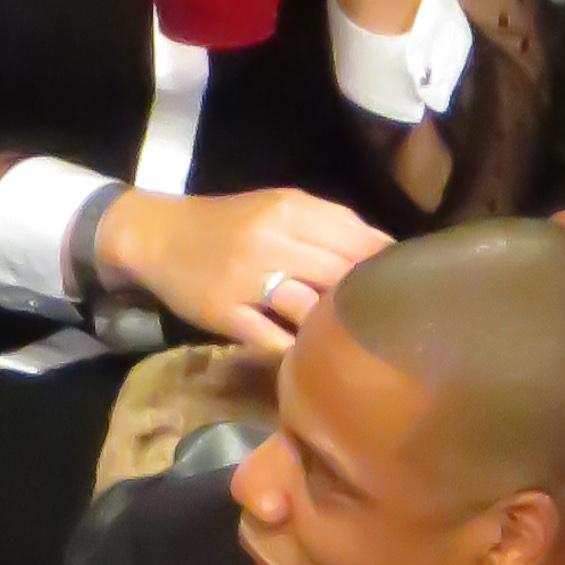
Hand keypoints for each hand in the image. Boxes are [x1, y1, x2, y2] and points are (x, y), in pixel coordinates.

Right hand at [95, 184, 391, 350]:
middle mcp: (272, 239)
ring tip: (351, 342)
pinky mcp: (226, 313)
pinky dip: (296, 350)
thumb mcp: (277, 208)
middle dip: (366, 299)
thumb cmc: (228, 225)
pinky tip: (311, 356)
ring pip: (309, 307)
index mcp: (292, 209)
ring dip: (333, 327)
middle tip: (385, 323)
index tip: (404, 285)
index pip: (357, 238)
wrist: (159, 236)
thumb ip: (326, 225)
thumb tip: (384, 252)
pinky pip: (273, 339)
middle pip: (340, 274)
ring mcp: (247, 278)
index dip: (386, 266)